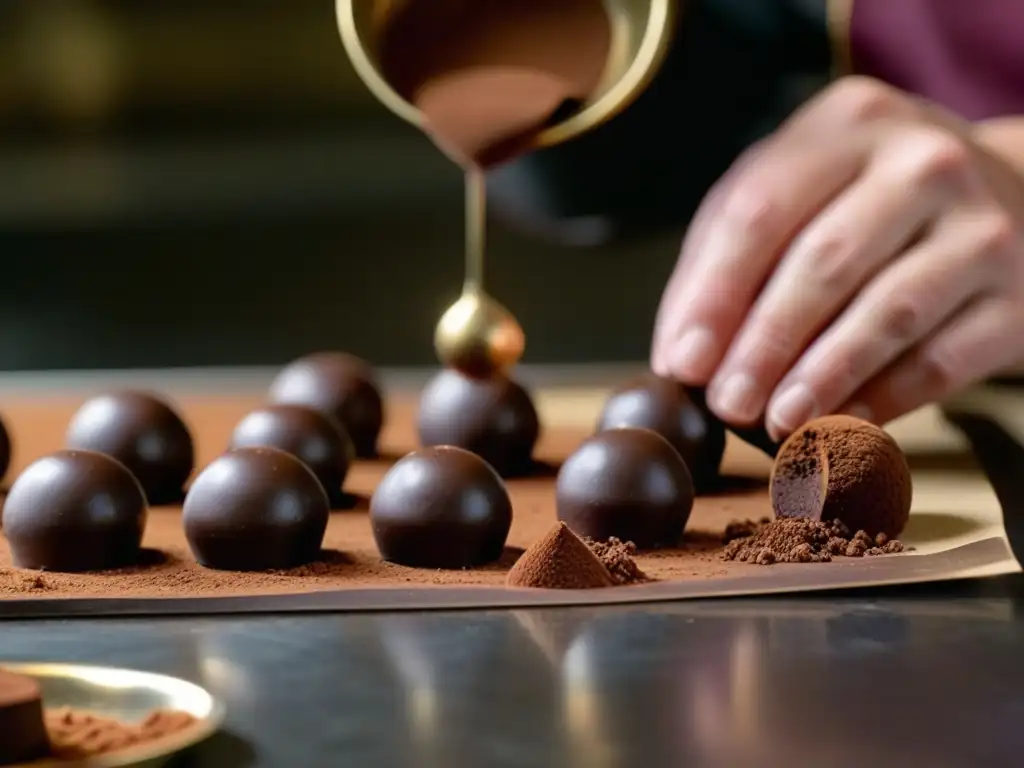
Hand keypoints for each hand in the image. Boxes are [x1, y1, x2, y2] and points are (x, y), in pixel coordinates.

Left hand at [651, 76, 1023, 439]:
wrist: (1012, 200)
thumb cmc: (869, 202)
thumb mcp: (795, 194)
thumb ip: (725, 257)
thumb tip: (680, 354)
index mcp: (848, 125)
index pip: (761, 210)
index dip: (715, 293)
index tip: (683, 360)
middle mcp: (921, 163)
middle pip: (823, 260)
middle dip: (764, 342)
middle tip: (726, 402)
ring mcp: (979, 227)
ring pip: (887, 312)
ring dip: (822, 376)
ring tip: (776, 421)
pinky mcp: (1016, 296)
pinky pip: (941, 360)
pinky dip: (884, 399)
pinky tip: (842, 424)